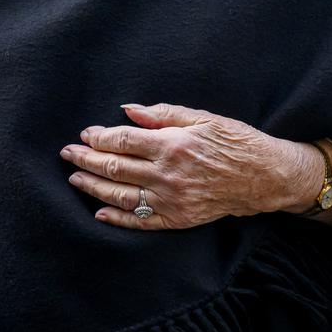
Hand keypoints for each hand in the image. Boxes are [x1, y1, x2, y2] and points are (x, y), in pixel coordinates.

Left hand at [59, 101, 304, 229]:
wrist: (264, 176)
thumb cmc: (234, 140)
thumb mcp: (200, 117)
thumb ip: (161, 114)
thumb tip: (127, 110)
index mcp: (172, 144)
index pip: (123, 140)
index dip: (99, 136)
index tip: (85, 133)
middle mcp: (168, 174)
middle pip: (115, 168)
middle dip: (86, 160)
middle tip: (67, 153)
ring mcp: (171, 200)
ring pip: (121, 196)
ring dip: (93, 187)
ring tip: (75, 179)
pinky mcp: (178, 219)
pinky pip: (140, 222)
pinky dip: (117, 218)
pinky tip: (100, 211)